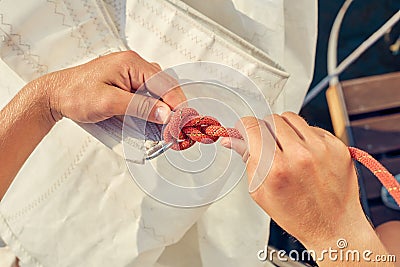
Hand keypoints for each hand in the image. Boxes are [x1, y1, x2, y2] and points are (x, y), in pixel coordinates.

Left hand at [0, 50, 185, 198]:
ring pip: (157, 93)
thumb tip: (165, 112)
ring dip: (162, 110)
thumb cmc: (74, 94)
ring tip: (163, 128)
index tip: (182, 121)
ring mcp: (130, 75)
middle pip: (164, 87)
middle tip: (174, 128)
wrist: (55, 96)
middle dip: (171, 108)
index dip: (176, 103)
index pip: (165, 83)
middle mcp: (134, 66)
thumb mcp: (109, 102)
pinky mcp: (126, 85)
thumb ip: (139, 106)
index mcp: (132, 63)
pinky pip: (146, 96)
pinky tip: (150, 122)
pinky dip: (151, 109)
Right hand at [222, 112, 379, 252]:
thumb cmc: (296, 214)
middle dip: (264, 129)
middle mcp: (300, 155)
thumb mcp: (261, 191)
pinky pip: (312, 128)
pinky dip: (304, 137)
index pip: (252, 127)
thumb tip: (232, 139)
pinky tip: (305, 154)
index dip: (244, 127)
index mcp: (276, 168)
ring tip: (287, 147)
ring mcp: (321, 148)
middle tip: (267, 144)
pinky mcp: (337, 146)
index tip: (245, 130)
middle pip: (271, 119)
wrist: (333, 227)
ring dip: (284, 128)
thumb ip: (247, 160)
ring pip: (292, 118)